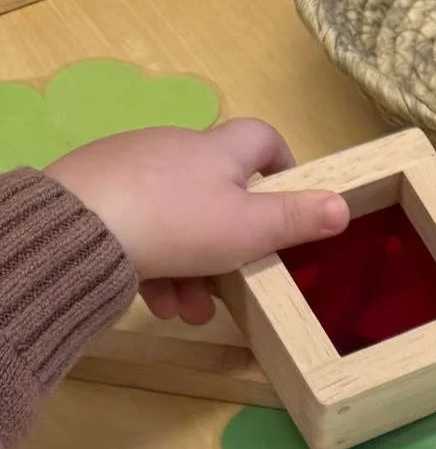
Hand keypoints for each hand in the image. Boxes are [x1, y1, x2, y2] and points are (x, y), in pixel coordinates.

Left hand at [49, 120, 347, 324]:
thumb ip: (298, 219)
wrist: (79, 228)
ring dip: (192, 270)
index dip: (282, 164)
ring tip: (187, 311)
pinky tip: (152, 300)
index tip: (290, 198)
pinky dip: (154, 265)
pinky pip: (141, 230)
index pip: (261, 138)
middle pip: (217, 194)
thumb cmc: (179, 224)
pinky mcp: (98, 193)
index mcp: (218, 152)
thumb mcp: (251, 230)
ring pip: (178, 222)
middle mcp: (176, 150)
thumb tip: (343, 205)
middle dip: (229, 247)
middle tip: (232, 288)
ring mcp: (133, 170)